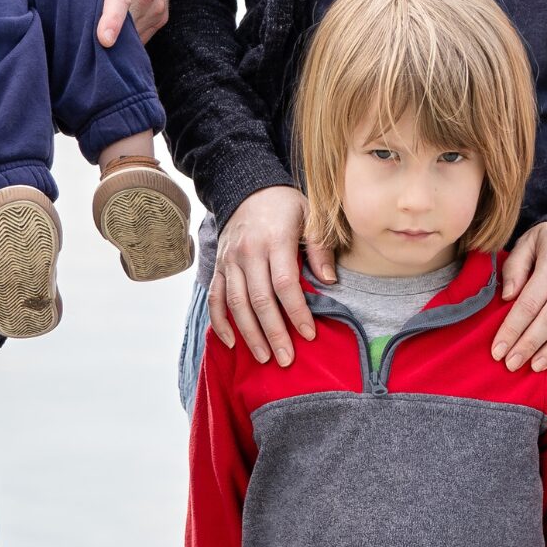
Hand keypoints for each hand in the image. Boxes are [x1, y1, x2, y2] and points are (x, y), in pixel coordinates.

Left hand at [18, 0, 169, 45]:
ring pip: (132, 35)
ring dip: (113, 41)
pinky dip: (124, 40)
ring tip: (88, 40)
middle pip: (122, 24)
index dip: (112, 19)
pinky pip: (141, 37)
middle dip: (98, 38)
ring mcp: (156, 4)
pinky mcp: (161, 14)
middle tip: (74, 46)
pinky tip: (107, 35)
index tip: (104, 40)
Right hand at [209, 185, 314, 365]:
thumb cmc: (285, 205)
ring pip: (236, 303)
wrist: (246, 187)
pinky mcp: (220, 266)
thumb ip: (319, 247)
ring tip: (264, 357)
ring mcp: (230, 261)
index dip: (297, 311)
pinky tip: (232, 342)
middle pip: (259, 299)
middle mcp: (248, 252)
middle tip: (286, 359)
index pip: (284, 283)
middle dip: (274, 332)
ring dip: (249, 334)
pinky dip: (220, 322)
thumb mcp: (310, 215)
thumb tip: (330, 281)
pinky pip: (216, 297)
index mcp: (274, 240)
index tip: (309, 334)